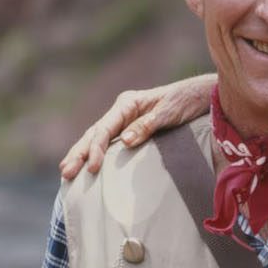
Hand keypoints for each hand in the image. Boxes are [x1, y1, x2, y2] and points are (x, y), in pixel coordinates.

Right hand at [58, 75, 217, 177]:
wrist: (202, 95)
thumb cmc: (187, 101)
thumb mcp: (170, 112)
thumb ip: (148, 125)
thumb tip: (125, 141)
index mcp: (128, 103)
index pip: (105, 128)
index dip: (96, 149)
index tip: (92, 167)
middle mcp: (122, 111)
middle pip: (94, 133)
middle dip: (79, 153)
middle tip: (65, 172)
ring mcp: (124, 121)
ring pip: (97, 139)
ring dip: (82, 155)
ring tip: (66, 172)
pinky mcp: (131, 131)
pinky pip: (109, 144)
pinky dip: (96, 155)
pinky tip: (87, 167)